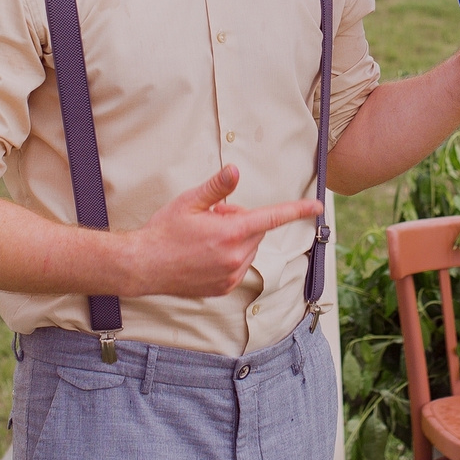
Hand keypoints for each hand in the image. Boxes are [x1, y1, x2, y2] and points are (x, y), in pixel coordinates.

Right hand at [117, 165, 321, 299]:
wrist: (143, 266)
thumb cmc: (164, 232)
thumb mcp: (189, 202)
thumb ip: (217, 188)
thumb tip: (235, 171)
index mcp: (231, 233)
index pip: (272, 217)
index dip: (297, 210)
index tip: (317, 207)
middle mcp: (236, 256)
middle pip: (256, 230)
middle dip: (241, 220)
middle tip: (211, 217)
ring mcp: (231, 275)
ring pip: (248, 248)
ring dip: (236, 240)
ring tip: (204, 238)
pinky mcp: (224, 288)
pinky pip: (238, 266)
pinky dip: (229, 257)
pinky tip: (204, 255)